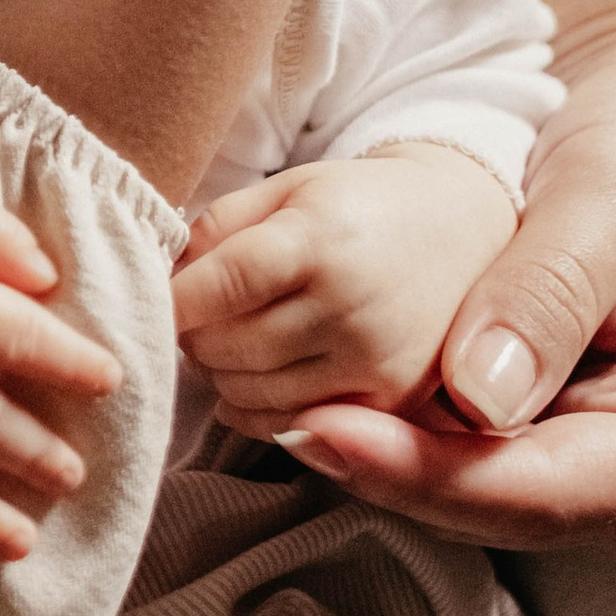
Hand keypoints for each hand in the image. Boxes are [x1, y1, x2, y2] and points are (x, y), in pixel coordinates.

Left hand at [172, 147, 520, 421]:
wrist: (463, 231)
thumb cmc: (357, 205)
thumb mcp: (288, 188)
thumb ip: (217, 228)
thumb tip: (161, 278)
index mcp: (319, 239)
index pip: (217, 286)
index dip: (171, 300)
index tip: (151, 299)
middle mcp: (349, 307)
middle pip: (224, 348)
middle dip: (192, 334)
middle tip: (197, 314)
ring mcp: (373, 363)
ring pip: (247, 395)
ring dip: (219, 373)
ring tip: (230, 337)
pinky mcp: (388, 404)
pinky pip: (290, 428)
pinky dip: (255, 409)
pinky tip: (257, 374)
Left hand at [272, 0, 615, 546]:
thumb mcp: (614, 188)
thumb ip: (552, 287)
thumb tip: (477, 396)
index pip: (547, 492)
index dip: (428, 475)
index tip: (322, 428)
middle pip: (494, 505)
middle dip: (382, 466)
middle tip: (267, 412)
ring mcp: (591, 451)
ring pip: (461, 484)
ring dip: (369, 445)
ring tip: (262, 394)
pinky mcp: (539, 418)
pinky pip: (453, 441)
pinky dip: (385, 414)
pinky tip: (306, 376)